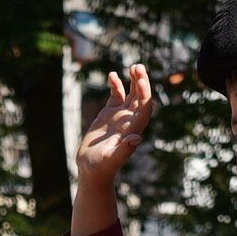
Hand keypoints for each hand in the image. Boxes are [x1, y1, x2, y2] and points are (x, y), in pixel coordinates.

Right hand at [74, 65, 157, 196]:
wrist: (92, 169)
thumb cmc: (101, 168)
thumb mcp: (111, 160)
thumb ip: (124, 150)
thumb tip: (136, 138)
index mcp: (133, 129)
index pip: (144, 108)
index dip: (145, 94)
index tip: (141, 80)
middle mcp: (130, 120)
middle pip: (140, 98)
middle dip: (141, 82)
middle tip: (138, 66)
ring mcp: (120, 116)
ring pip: (131, 94)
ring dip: (133, 81)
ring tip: (133, 65)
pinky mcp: (109, 114)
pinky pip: (115, 96)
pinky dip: (115, 85)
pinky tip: (112, 75)